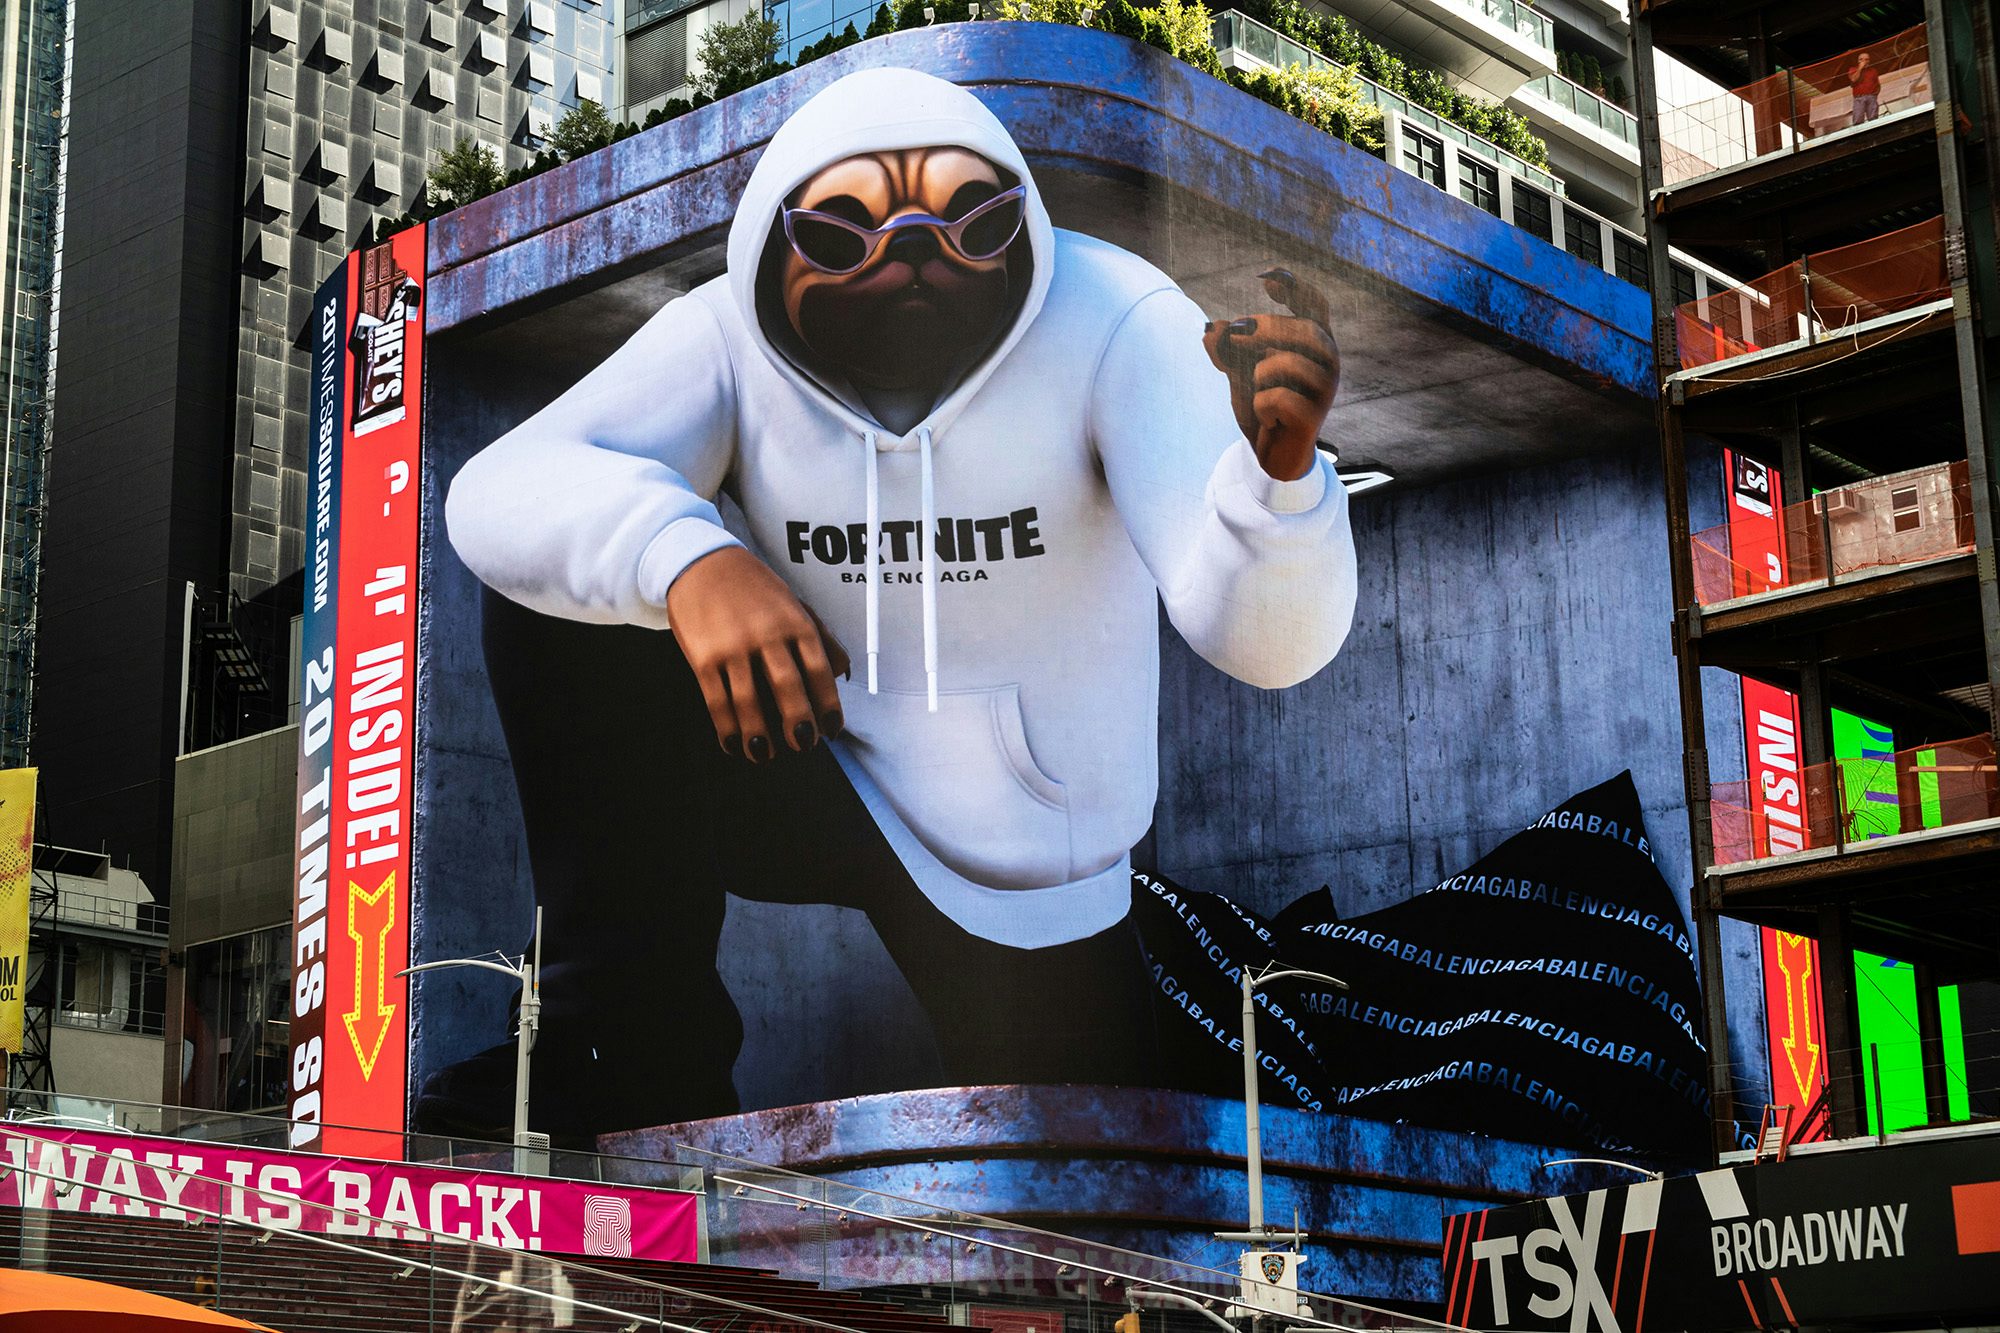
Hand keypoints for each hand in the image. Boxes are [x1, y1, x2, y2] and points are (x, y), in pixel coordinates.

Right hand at [666, 546, 849, 761]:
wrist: (701, 562)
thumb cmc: (755, 589)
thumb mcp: (795, 604)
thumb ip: (822, 637)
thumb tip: (844, 673)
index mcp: (796, 623)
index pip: (820, 670)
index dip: (829, 704)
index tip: (833, 729)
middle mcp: (767, 635)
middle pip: (788, 688)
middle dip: (799, 724)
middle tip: (804, 746)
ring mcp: (733, 647)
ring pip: (750, 702)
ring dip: (759, 736)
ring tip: (765, 755)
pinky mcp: (704, 658)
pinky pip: (718, 702)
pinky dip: (727, 729)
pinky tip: (734, 744)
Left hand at [1202, 267, 1340, 481]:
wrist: (1273, 455)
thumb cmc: (1264, 407)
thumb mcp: (1239, 372)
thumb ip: (1227, 348)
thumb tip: (1210, 330)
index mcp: (1314, 344)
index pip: (1315, 305)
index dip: (1296, 288)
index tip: (1265, 278)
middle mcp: (1328, 362)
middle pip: (1303, 330)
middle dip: (1264, 329)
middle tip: (1233, 337)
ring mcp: (1325, 390)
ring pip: (1286, 363)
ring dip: (1259, 374)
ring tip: (1259, 392)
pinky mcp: (1314, 417)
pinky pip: (1276, 398)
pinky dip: (1261, 406)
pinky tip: (1268, 419)